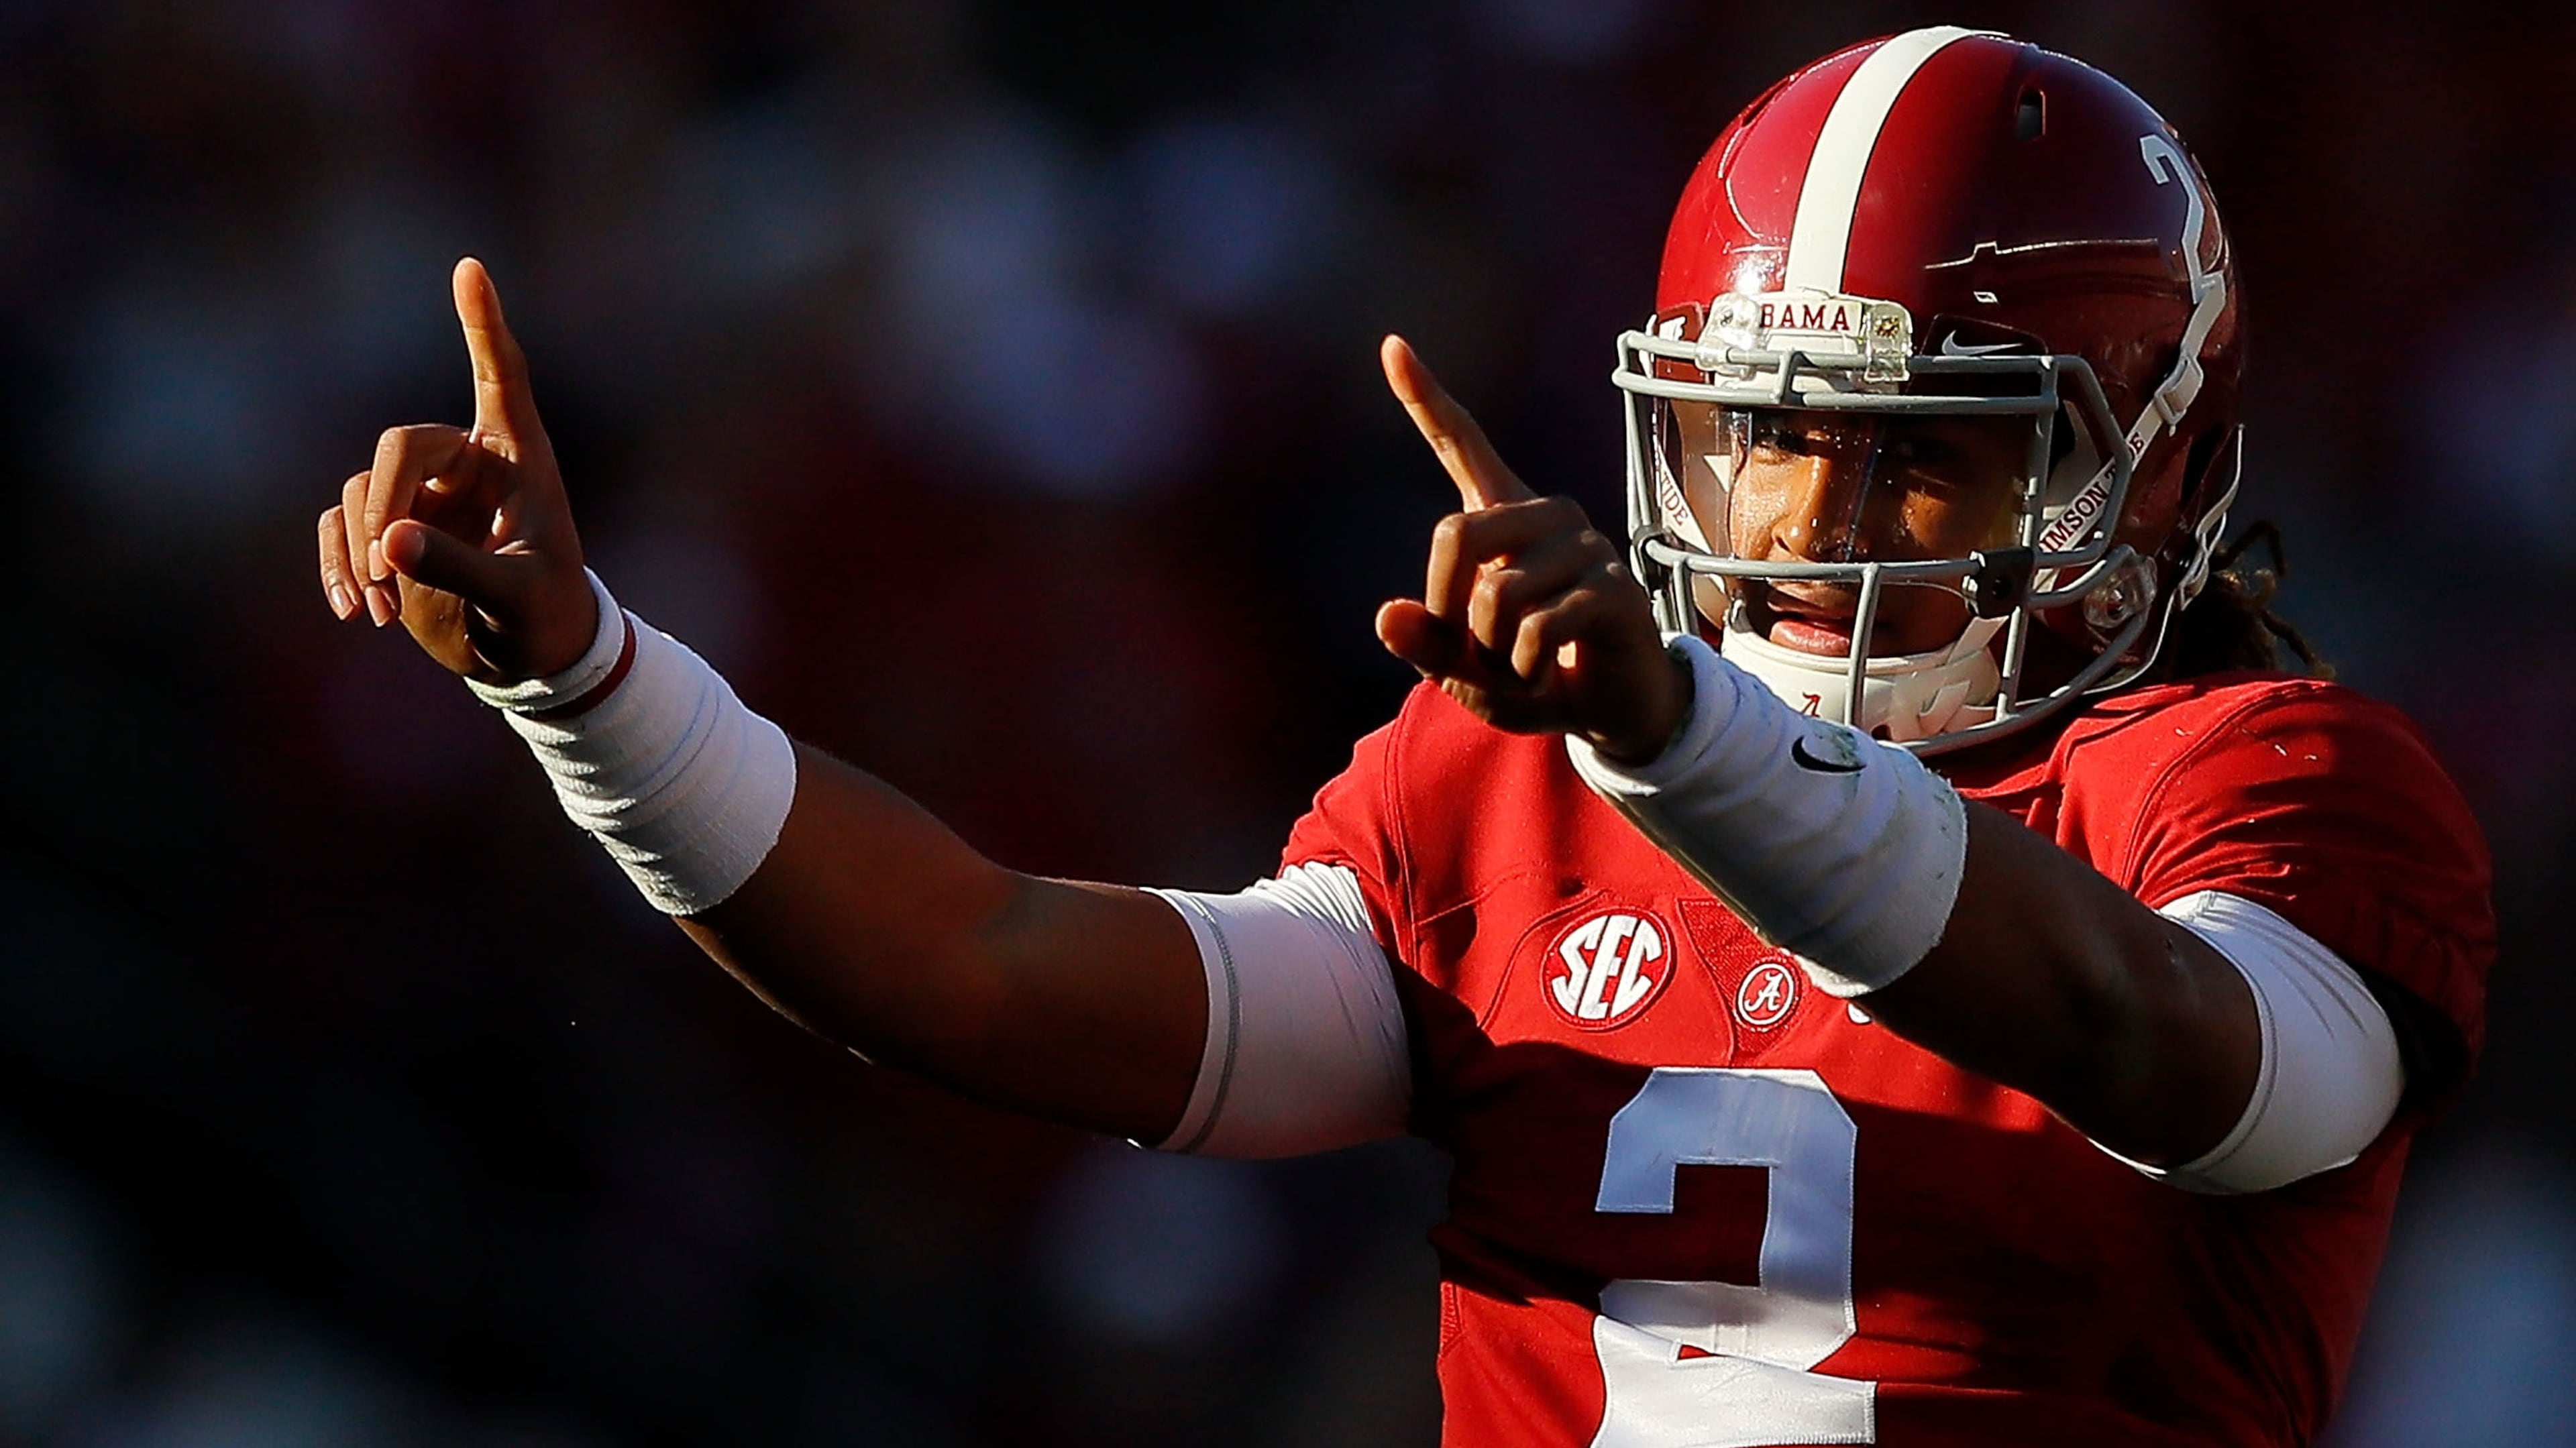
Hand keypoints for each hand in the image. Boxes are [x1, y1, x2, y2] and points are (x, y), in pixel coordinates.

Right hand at [315, 258, 595, 682]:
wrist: (531, 655)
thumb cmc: (546, 615)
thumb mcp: (517, 597)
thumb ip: (461, 569)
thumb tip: (387, 543)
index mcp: (517, 456)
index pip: (499, 375)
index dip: (482, 324)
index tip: (470, 267)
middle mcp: (466, 462)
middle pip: (401, 445)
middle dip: (383, 505)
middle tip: (389, 571)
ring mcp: (423, 493)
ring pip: (363, 489)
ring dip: (361, 550)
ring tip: (383, 610)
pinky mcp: (390, 528)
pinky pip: (342, 525)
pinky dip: (339, 564)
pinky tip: (355, 612)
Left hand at [1372, 336, 1688, 762]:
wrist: (1611, 708)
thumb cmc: (1531, 674)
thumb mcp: (1465, 670)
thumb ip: (1424, 644)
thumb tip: (1386, 616)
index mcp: (1502, 516)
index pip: (1461, 444)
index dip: (1425, 399)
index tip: (1392, 345)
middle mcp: (1546, 514)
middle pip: (1455, 534)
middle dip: (1448, 613)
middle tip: (1475, 653)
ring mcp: (1586, 545)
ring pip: (1496, 595)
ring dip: (1494, 655)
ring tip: (1522, 666)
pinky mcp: (1615, 588)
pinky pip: (1537, 628)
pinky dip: (1525, 670)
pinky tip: (1546, 675)